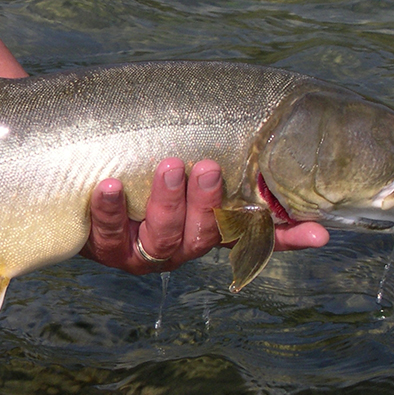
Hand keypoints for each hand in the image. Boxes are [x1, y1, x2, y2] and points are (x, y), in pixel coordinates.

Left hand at [80, 158, 328, 273]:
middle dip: (207, 201)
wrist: (74, 192)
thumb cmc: (138, 169)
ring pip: (162, 235)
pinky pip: (107, 233)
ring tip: (167, 166)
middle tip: (206, 166)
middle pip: (202, 233)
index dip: (288, 237)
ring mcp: (140, 250)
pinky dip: (108, 210)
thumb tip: (274, 144)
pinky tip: (107, 186)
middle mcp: (178, 245)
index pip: (254, 233)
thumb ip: (213, 152)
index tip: (319, 231)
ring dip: (167, 201)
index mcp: (205, 226)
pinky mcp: (102, 247)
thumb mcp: (177, 161)